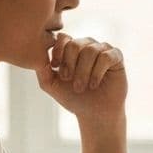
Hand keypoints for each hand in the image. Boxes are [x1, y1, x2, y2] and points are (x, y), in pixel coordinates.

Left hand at [37, 33, 129, 152]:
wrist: (95, 113)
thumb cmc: (73, 98)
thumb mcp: (51, 85)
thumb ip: (41, 70)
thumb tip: (36, 57)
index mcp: (72, 49)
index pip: (63, 38)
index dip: (58, 51)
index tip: (54, 67)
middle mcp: (87, 45)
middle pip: (75, 44)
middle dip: (70, 63)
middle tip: (68, 79)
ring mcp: (103, 50)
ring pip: (91, 50)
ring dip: (83, 71)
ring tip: (81, 87)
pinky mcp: (116, 57)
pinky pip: (106, 56)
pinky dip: (97, 72)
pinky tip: (94, 84)